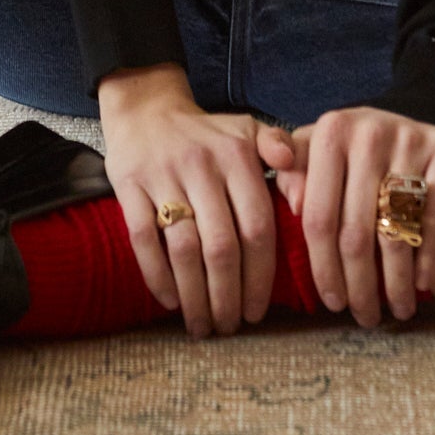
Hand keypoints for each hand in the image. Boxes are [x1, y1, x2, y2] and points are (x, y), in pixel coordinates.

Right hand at [97, 64, 295, 337]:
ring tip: (202, 325)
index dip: (260, 276)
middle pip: (221, 246)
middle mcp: (202, 166)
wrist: (145, 107)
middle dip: (228, 295)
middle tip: (231, 326)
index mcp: (237, 156)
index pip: (257, 227)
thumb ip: (280, 151)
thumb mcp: (248, 131)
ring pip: (183, 248)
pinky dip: (157, 275)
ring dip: (195, 295)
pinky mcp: (128, 184)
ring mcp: (162, 175)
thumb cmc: (206, 132)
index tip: (258, 311)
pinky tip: (170, 301)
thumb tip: (306, 182)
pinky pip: (142, 238)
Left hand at [275, 108, 434, 326]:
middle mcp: (367, 132)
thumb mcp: (310, 151)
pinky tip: (423, 283)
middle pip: (358, 232)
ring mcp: (408, 138)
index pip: (320, 218)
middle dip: (360, 285)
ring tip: (398, 309)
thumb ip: (289, 174)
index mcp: (328, 134)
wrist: (401, 116)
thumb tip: (290, 202)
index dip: (324, 268)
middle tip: (365, 316)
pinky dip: (430, 255)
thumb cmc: (346, 150)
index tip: (332, 303)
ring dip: (397, 280)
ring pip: (397, 229)